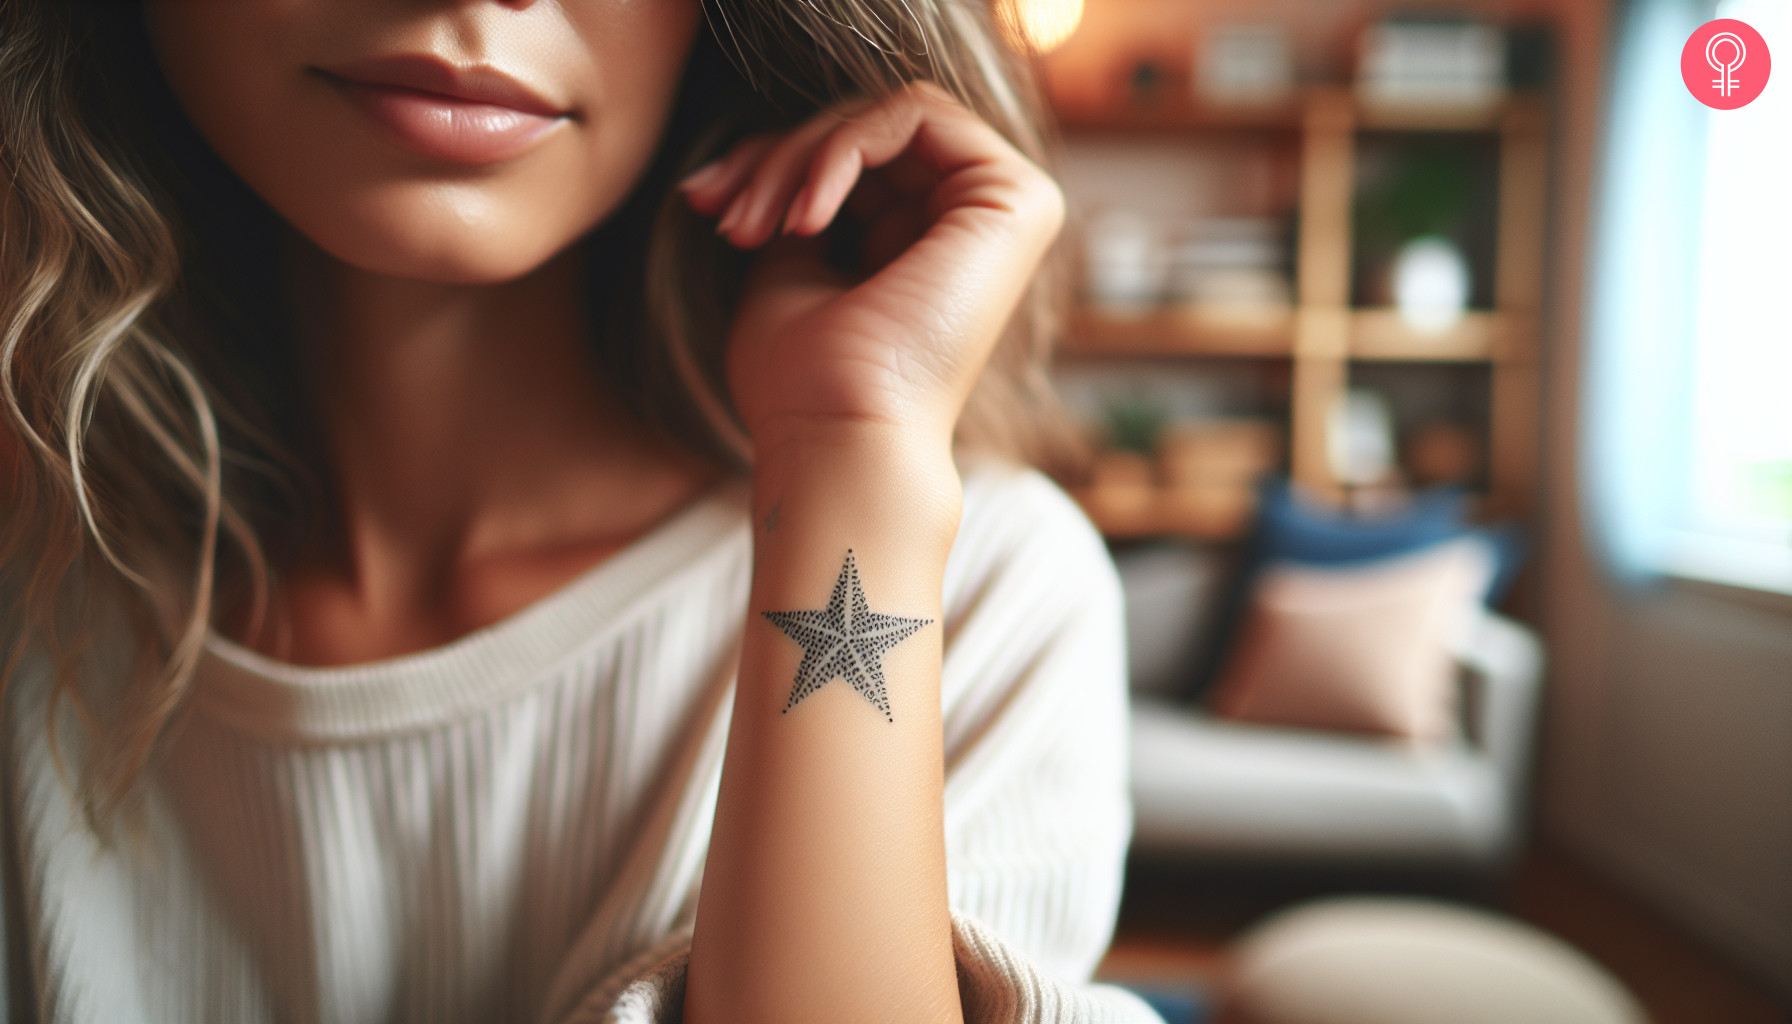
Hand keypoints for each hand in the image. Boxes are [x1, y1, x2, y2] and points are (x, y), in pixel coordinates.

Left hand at [679, 83, 1063, 452]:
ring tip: (755, 225)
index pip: (850, 160)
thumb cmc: (806, 383)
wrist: (840, 438)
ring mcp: (1004, 209)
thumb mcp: (788, 267)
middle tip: (724, 215)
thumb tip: (764, 154)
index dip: (768, 164)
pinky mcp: (1017, 198)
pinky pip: (914, 114)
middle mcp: (976, 225)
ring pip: (883, 117)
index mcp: (931, 244)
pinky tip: (807, 218)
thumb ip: (801, 201)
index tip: (702, 204)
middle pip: (864, 132)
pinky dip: (841, 150)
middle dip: (773, 159)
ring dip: (797, 157)